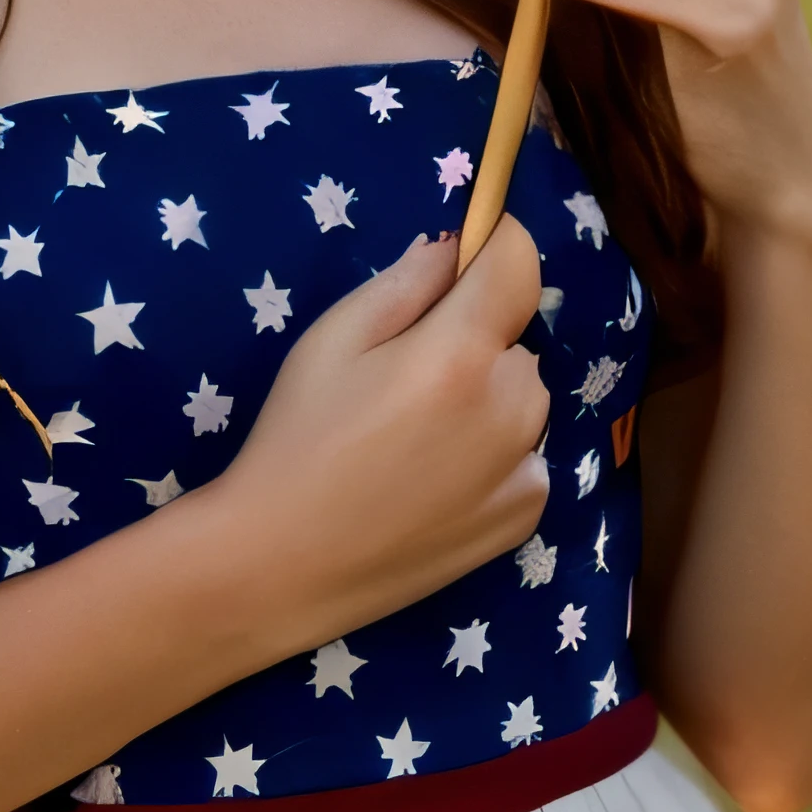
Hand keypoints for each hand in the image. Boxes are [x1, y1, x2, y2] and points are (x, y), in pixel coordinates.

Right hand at [214, 220, 552, 650]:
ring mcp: (527, 467)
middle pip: (513, 340)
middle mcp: (512, 408)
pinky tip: (431, 483)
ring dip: (487, 399)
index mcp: (461, 355)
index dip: (493, 246)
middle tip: (403, 380)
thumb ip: (404, 284)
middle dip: (474, 341)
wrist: (283, 565)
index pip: (519, 264)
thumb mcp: (331, 341)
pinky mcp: (527, 515)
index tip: (464, 259)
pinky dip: (493, 457)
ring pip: (521, 399)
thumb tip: (454, 247)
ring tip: (412, 439)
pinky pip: (524, 456)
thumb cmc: (295, 441)